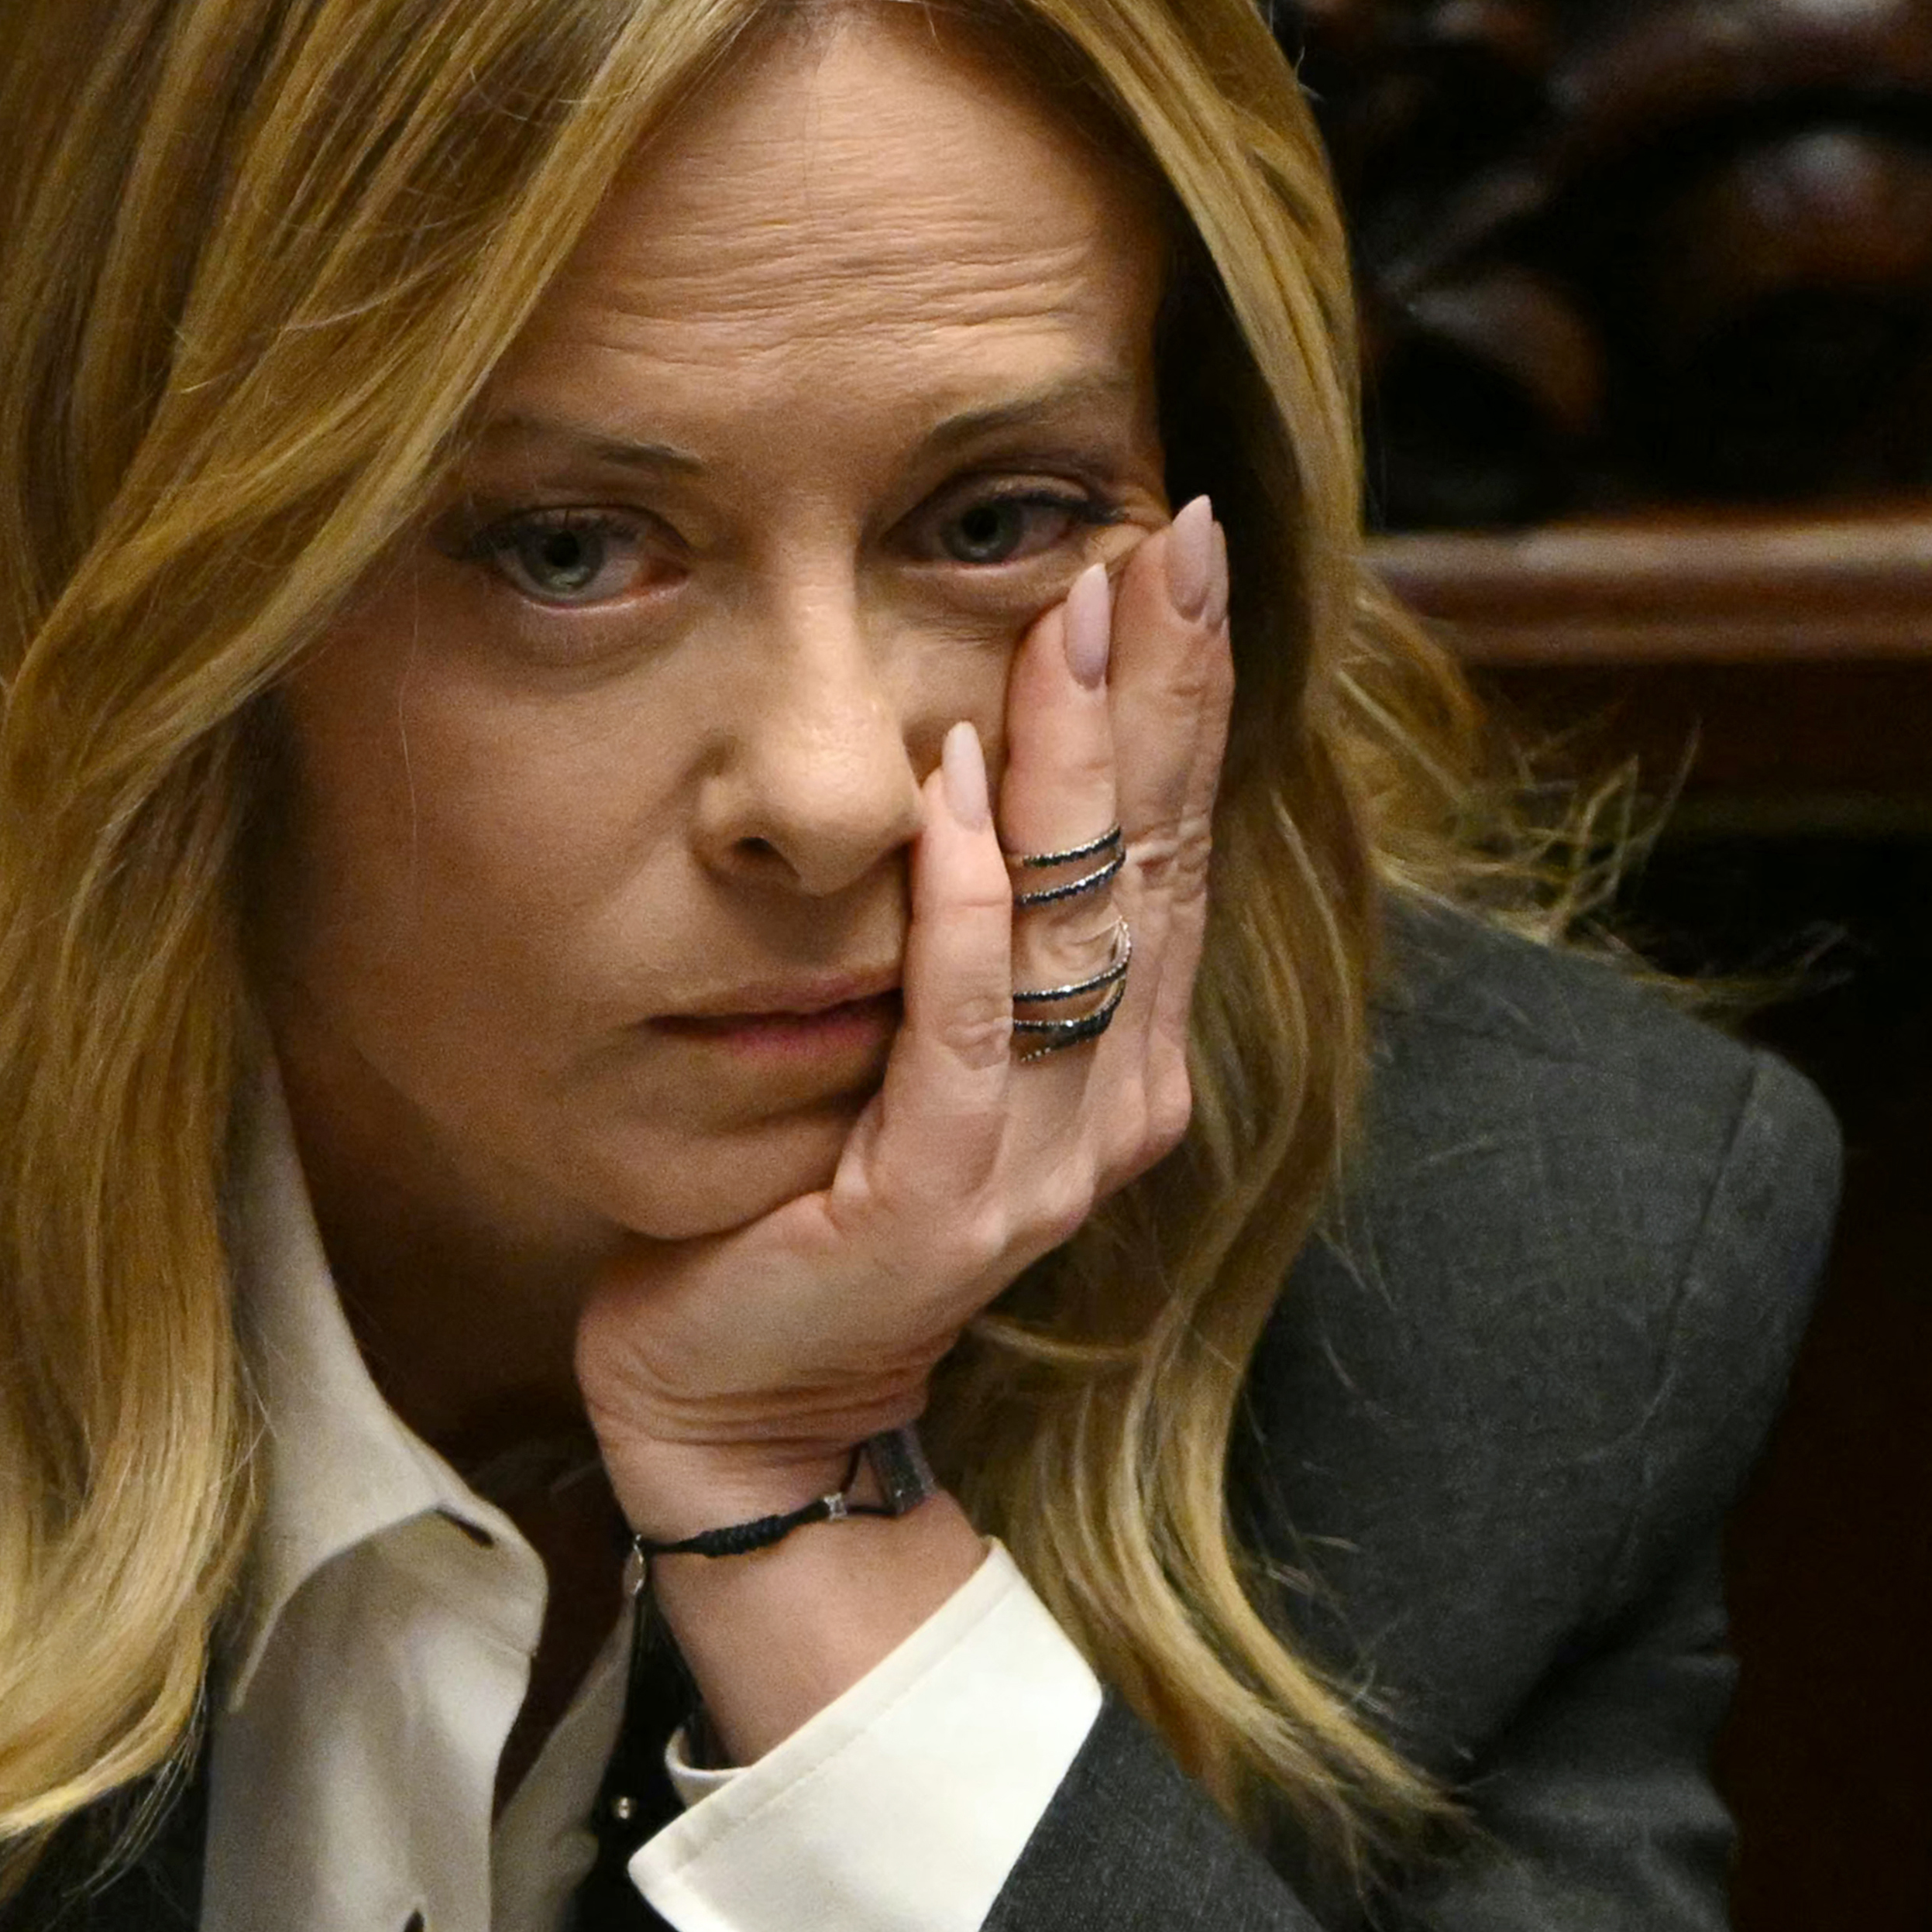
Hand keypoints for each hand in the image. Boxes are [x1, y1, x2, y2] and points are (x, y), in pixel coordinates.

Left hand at [581, 494, 1230, 1751]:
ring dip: (1072, 759)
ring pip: (1078, 924)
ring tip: (1066, 610)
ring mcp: (1033, 1160)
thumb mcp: (921, 1050)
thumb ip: (982, 937)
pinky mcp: (932, 1200)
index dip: (1186, 687)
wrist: (746, 1401)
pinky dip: (959, 905)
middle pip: (1156, 855)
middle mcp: (1110, 1104)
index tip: (1174, 540)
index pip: (1175, 837)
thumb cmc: (813, 1209)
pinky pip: (961, 1028)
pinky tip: (946, 790)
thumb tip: (980, 748)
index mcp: (1125, 1060)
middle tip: (1161, 530)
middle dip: (1161, 683)